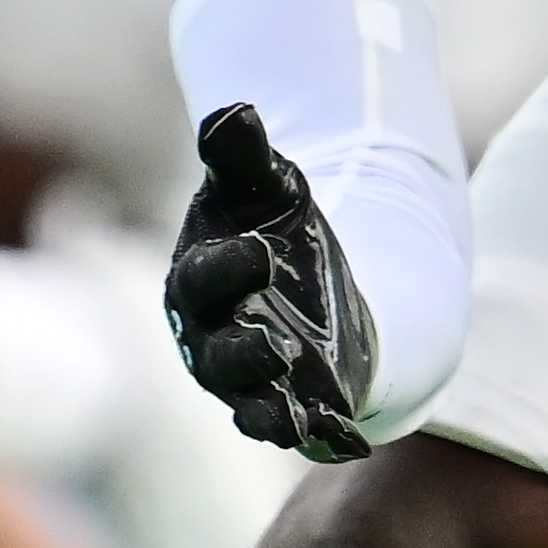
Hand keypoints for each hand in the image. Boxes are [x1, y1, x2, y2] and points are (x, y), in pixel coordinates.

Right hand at [162, 101, 380, 462]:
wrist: (306, 275)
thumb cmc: (267, 223)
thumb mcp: (264, 186)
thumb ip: (242, 157)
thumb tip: (234, 111)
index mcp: (196, 285)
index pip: (201, 282)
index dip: (227, 269)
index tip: (264, 250)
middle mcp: (214, 341)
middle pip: (220, 357)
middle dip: (245, 355)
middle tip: (276, 346)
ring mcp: (252, 381)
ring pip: (253, 406)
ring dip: (272, 413)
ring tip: (294, 415)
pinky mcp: (295, 405)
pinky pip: (302, 428)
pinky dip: (322, 434)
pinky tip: (351, 436)